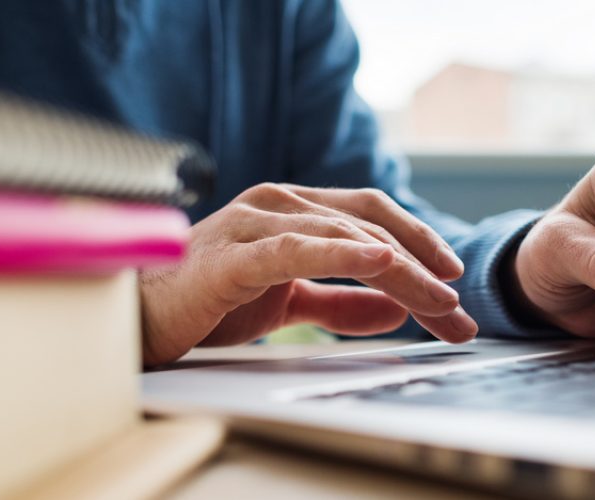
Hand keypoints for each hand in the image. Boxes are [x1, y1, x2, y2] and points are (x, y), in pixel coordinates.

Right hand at [138, 183, 476, 365]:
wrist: (137, 317)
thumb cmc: (206, 301)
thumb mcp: (288, 302)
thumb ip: (338, 301)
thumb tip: (393, 309)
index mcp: (291, 210)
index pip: (369, 215)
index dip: (417, 240)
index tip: (451, 279)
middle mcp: (277, 203)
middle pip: (368, 225)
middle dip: (422, 266)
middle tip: (456, 310)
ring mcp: (253, 223)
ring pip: (343, 237)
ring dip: (399, 270)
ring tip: (437, 302)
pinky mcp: (233, 256)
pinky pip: (295, 250)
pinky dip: (341, 253)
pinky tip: (378, 262)